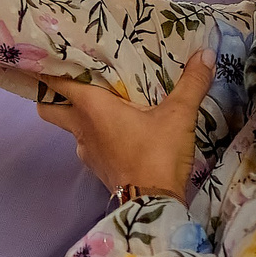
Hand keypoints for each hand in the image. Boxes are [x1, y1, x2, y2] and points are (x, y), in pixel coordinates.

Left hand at [36, 51, 212, 200]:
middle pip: (49, 107)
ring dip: (79, 112)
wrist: (153, 203)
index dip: (49, 68)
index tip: (52, 53)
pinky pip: (88, 141)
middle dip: (51, 93)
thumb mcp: (179, 115)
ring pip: (70, 125)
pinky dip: (95, 131)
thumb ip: (191, 83)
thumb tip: (206, 53)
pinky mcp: (97, 165)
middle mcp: (81, 127)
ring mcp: (86, 149)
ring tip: (101, 97)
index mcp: (91, 108)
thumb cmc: (158, 154)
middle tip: (70, 77)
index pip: (57, 83)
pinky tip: (116, 125)